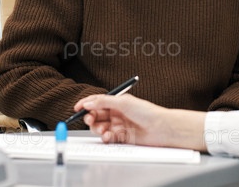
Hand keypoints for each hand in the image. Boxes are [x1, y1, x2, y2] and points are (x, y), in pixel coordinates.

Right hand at [74, 94, 206, 150]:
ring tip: (103, 130)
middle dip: (91, 118)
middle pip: (96, 115)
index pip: (97, 101)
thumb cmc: (147, 112)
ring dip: (98, 128)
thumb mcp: (123, 102)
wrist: (161, 127)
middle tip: (90, 120)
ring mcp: (119, 125)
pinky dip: (106, 137)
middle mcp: (117, 113)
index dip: (86, 104)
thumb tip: (87, 103)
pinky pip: (108, 137)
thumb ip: (103, 102)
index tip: (77, 108)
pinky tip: (109, 136)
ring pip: (100, 127)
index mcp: (117, 102)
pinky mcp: (122, 137)